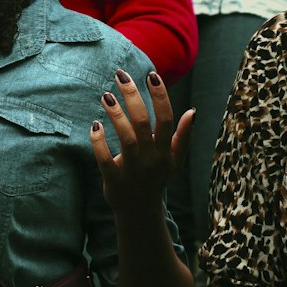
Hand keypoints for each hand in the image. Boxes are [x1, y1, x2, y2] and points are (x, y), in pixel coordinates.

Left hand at [91, 68, 194, 212]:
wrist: (140, 212)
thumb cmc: (156, 179)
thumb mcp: (174, 161)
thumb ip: (183, 137)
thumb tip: (192, 112)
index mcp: (165, 151)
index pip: (165, 119)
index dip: (160, 96)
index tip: (151, 75)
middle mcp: (151, 159)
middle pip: (142, 123)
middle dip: (133, 97)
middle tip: (121, 75)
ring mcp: (133, 170)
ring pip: (126, 139)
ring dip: (116, 115)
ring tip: (106, 95)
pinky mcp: (114, 180)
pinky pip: (105, 160)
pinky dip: (99, 143)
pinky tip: (94, 125)